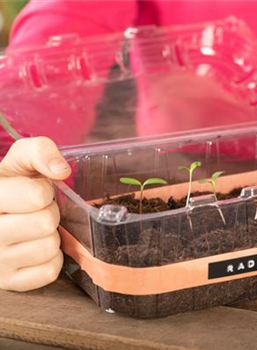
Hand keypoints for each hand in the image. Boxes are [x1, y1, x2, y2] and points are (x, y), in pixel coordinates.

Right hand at [0, 137, 70, 290]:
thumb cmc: (11, 187)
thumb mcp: (19, 161)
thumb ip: (39, 151)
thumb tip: (61, 171)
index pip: (37, 195)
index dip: (44, 190)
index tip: (33, 191)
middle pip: (45, 222)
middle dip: (49, 213)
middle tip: (36, 212)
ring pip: (49, 247)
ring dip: (50, 236)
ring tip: (34, 230)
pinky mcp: (9, 283)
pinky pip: (50, 271)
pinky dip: (51, 259)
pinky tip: (35, 248)